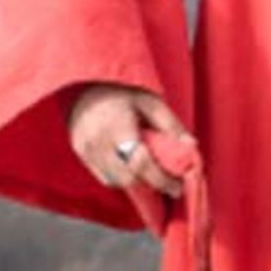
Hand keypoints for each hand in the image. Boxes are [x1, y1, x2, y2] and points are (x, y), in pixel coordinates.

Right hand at [67, 82, 195, 201]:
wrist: (86, 83)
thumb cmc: (123, 92)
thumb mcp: (151, 102)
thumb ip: (170, 125)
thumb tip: (191, 147)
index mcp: (117, 125)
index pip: (140, 162)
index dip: (161, 179)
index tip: (177, 187)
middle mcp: (97, 139)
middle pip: (126, 178)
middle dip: (149, 184)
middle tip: (167, 183)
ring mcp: (85, 148)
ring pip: (113, 181)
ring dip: (134, 182)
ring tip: (150, 174)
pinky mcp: (80, 152)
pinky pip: (102, 176)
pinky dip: (119, 177)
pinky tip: (131, 166)